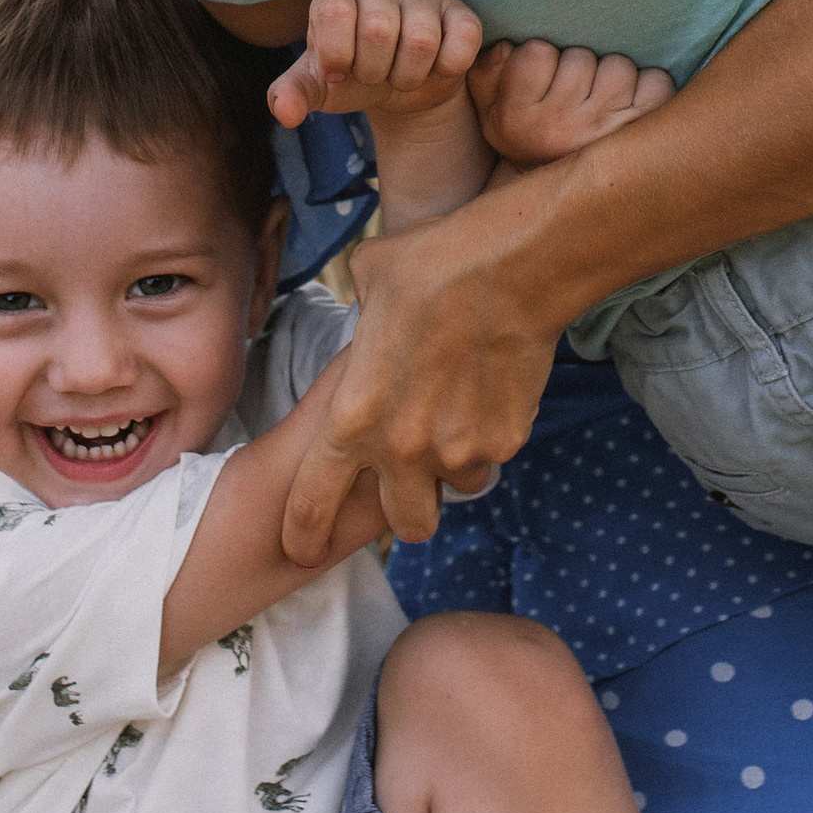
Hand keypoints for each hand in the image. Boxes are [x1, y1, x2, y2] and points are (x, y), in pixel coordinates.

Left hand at [267, 0, 482, 130]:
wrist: (400, 86)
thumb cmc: (354, 77)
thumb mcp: (320, 88)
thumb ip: (293, 94)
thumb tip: (284, 112)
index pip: (331, 11)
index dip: (336, 54)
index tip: (339, 71)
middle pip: (379, 29)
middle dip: (374, 71)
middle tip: (375, 75)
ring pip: (422, 38)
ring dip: (409, 75)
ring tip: (402, 74)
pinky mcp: (459, 11)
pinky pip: (464, 36)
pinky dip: (448, 66)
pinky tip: (435, 68)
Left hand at [277, 173, 570, 557]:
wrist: (510, 267)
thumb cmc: (431, 265)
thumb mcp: (368, 285)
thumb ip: (360, 320)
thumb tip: (367, 305)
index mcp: (353, 417)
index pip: (314, 501)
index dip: (304, 532)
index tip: (302, 548)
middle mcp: (402, 449)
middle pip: (407, 523)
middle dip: (410, 510)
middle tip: (416, 480)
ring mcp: (458, 450)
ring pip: (457, 487)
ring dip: (455, 465)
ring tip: (460, 412)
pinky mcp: (505, 440)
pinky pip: (494, 454)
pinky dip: (491, 435)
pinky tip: (492, 387)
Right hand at [472, 38, 675, 165]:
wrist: (567, 198)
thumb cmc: (530, 137)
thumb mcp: (492, 110)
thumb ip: (487, 72)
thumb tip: (505, 46)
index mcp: (517, 122)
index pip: (535, 53)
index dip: (542, 58)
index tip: (543, 80)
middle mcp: (559, 131)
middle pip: (579, 58)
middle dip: (580, 67)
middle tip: (576, 94)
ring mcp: (605, 133)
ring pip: (618, 67)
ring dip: (614, 77)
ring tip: (603, 102)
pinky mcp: (645, 134)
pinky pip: (655, 82)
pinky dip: (649, 88)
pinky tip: (631, 108)